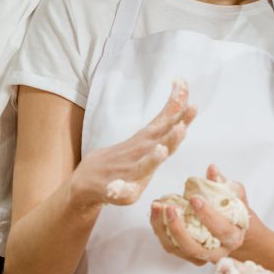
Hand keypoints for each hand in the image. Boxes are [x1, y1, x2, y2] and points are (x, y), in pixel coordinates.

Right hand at [70, 79, 195, 210]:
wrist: (87, 180)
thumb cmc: (124, 158)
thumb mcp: (147, 138)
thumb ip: (166, 121)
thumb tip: (187, 100)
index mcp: (148, 141)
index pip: (165, 120)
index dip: (176, 105)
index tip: (181, 82)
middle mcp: (139, 153)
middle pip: (157, 142)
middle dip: (171, 134)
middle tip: (183, 124)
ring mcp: (127, 171)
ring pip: (142, 166)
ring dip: (152, 159)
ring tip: (161, 150)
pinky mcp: (116, 190)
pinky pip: (118, 191)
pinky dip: (117, 189)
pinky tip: (116, 188)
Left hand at [150, 165, 246, 265]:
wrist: (230, 229)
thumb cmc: (233, 211)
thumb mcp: (235, 195)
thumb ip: (224, 184)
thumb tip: (212, 169)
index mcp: (234, 238)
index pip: (221, 230)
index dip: (208, 215)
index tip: (195, 198)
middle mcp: (217, 252)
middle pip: (194, 247)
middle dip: (179, 228)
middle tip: (170, 207)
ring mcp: (198, 257)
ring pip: (177, 248)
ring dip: (164, 228)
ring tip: (158, 206)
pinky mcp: (184, 254)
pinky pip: (168, 245)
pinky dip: (159, 228)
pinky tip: (156, 211)